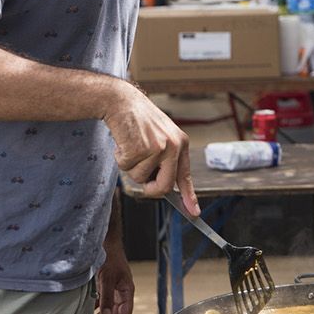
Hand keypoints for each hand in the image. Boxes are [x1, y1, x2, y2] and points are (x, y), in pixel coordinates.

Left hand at [92, 239, 134, 313]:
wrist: (106, 242)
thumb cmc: (110, 258)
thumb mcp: (107, 278)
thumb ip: (106, 298)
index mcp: (127, 291)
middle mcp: (122, 293)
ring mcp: (114, 290)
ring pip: (108, 311)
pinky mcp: (106, 286)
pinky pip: (102, 303)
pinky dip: (95, 310)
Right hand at [104, 84, 196, 215]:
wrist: (122, 101)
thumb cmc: (139, 120)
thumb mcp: (160, 136)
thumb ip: (165, 159)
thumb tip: (165, 187)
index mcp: (180, 143)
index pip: (185, 176)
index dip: (189, 197)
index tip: (193, 212)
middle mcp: (173, 146)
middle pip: (163, 186)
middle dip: (150, 189)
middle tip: (143, 183)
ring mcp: (157, 147)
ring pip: (140, 177)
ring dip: (130, 166)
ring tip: (130, 146)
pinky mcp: (139, 148)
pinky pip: (125, 168)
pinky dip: (120, 158)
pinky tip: (122, 142)